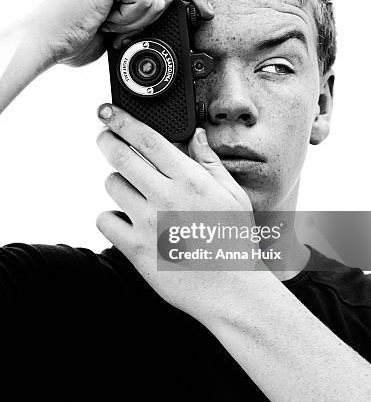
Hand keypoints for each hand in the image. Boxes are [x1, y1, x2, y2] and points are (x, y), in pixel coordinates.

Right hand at [25, 0, 213, 66]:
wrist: (47, 43)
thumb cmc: (76, 37)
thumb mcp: (121, 24)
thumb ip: (144, 11)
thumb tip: (176, 12)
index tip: (208, 11)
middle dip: (145, 22)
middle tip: (112, 28)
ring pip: (160, 0)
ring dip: (134, 23)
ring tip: (105, 22)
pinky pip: (147, 1)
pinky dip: (128, 20)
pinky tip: (103, 18)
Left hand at [95, 104, 254, 324]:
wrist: (231, 290)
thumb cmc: (234, 241)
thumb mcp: (232, 196)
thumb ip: (210, 163)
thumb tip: (196, 137)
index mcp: (191, 180)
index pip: (148, 139)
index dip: (123, 120)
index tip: (108, 111)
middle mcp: (166, 197)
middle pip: (120, 155)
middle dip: (106, 139)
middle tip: (104, 136)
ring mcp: (148, 223)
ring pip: (112, 185)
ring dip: (118, 182)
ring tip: (134, 191)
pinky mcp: (135, 249)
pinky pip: (104, 220)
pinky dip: (111, 216)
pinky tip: (128, 219)